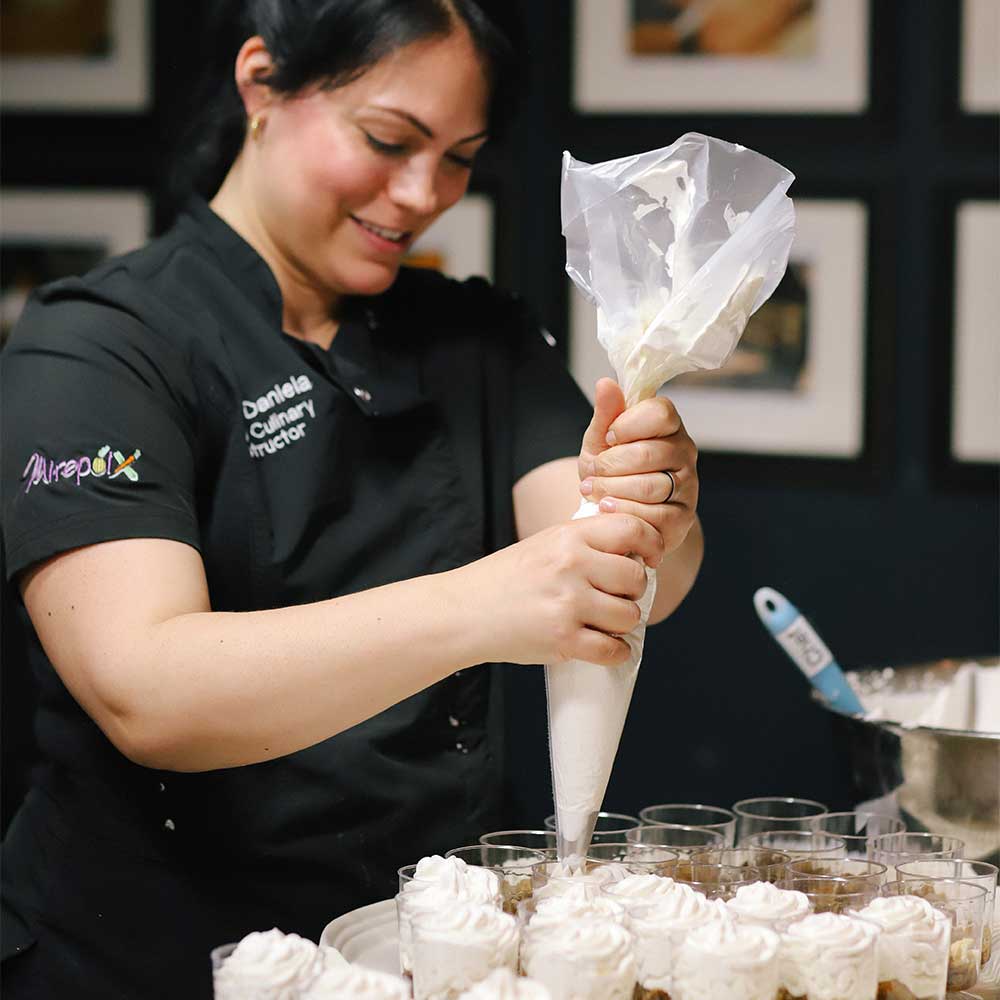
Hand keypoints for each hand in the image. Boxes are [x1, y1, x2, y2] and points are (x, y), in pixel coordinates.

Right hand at [461, 513, 663, 666]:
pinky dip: (615, 652)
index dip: (650, 545)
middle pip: (636, 577)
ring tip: (600, 621)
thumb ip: (586, 542)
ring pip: (630, 615)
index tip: (648, 559)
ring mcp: (568, 602)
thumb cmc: (506, 579)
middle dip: (632, 592)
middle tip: (613, 597)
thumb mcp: (545, 544)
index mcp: (569, 536)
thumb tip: (637, 552)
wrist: (463, 612)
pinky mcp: (564, 638)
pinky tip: (603, 646)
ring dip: (622, 624)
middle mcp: (571, 564)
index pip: (632, 530)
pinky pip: (614, 649)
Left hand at [578, 378, 698, 556]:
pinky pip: (654, 515)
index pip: (660, 413)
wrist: (618, 507)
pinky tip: (605, 507)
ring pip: (649, 486)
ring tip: (592, 490)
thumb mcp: (602, 439)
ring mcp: (688, 485)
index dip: (627, 425)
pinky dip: (623, 511)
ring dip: (611, 489)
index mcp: (669, 424)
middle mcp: (685, 451)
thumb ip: (606, 413)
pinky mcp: (683, 517)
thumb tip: (605, 383)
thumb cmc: (613, 468)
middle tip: (592, 472)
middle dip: (610, 464)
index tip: (608, 437)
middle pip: (648, 453)